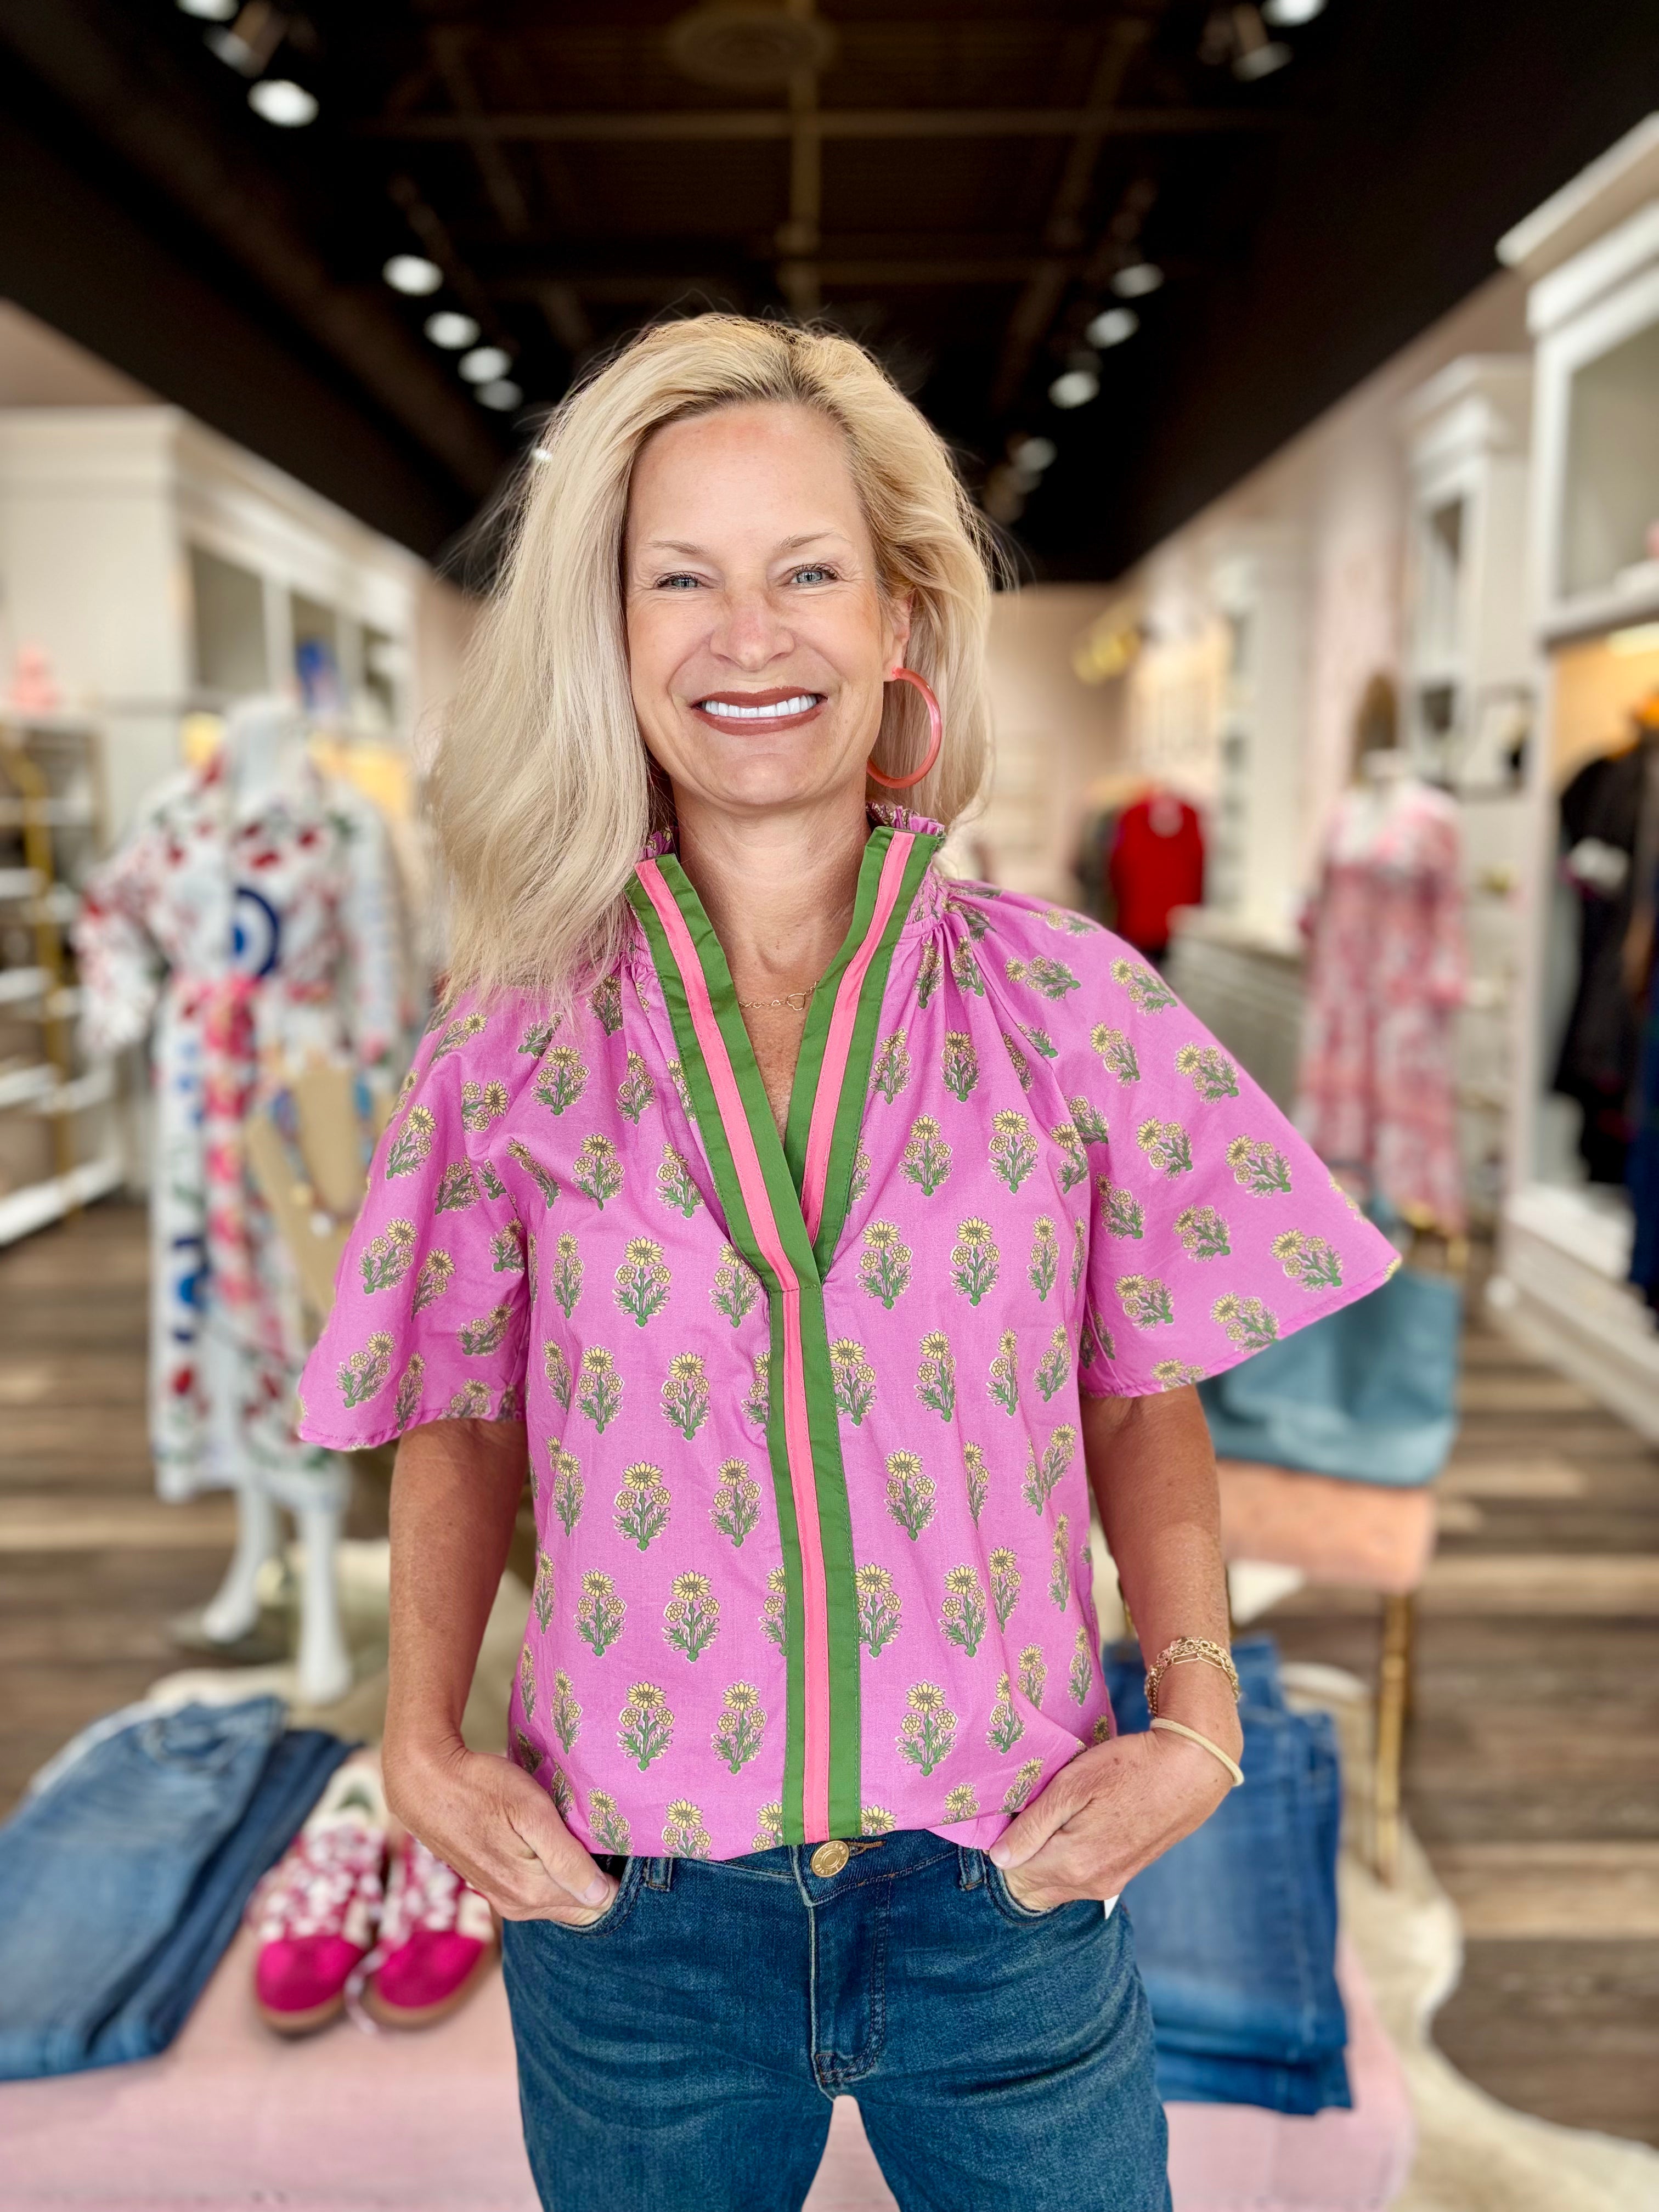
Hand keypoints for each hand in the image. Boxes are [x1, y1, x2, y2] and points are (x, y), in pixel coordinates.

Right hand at [383, 1737, 615, 1925]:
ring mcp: (504, 1898)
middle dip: (597, 1878)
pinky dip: (553, 1871)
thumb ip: (566, 1858)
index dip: (615, 1877)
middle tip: (608, 1837)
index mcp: (532, 1892)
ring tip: (583, 1835)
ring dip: (575, 1874)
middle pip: (579, 1905)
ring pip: (559, 1897)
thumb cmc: (481, 1788)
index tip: (622, 1847)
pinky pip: (539, 1889)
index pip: (597, 1904)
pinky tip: (555, 1843)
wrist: (425, 1784)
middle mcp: (518, 1906)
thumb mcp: (532, 1813)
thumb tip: (600, 1895)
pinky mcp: (494, 1885)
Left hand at [989, 1725, 1233, 1912]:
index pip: (1013, 1875)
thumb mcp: (1072, 1785)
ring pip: (1055, 1885)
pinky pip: (1078, 1880)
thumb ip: (1033, 1826)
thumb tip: (999, 1858)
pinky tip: (1073, 1826)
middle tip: (1025, 1815)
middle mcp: (1088, 1885)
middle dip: (1020, 1857)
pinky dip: (1065, 1860)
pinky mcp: (1123, 1875)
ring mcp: (1108, 1884)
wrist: (1189, 1773)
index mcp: (1071, 1864)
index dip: (1003, 1845)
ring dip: (1043, 1858)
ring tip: (1049, 1816)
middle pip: (1032, 1886)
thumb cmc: (1128, 1769)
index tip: (1009, 1815)